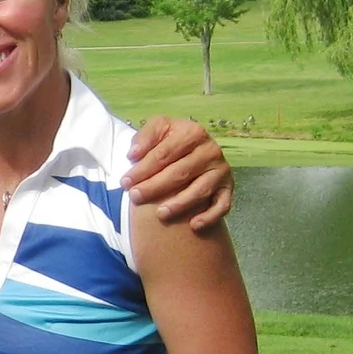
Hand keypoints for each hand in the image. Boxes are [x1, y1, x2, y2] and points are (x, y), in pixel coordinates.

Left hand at [124, 116, 232, 231]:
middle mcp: (211, 150)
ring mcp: (220, 170)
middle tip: (135, 197)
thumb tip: (134, 155)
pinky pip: (222, 205)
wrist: (193, 147)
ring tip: (160, 214)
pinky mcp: (227, 187)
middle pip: (180, 172)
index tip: (125, 182)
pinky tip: (193, 225)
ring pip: (200, 190)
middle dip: (155, 187)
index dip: (142, 169)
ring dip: (180, 204)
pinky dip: (210, 216)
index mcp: (193, 133)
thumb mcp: (158, 128)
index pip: (164, 154)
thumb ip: (145, 137)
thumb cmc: (171, 140)